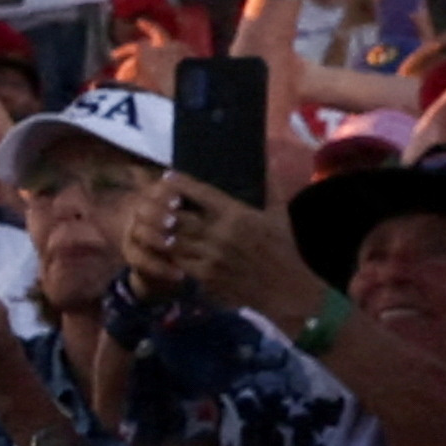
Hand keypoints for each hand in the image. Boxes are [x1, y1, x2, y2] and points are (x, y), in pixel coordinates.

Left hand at [134, 174, 318, 323]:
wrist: (290, 289)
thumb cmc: (285, 247)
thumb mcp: (279, 212)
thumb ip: (269, 184)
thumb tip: (266, 156)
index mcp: (236, 214)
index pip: (199, 192)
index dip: (179, 182)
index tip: (168, 176)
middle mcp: (220, 234)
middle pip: (178, 216)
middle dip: (163, 208)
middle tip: (155, 201)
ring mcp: (212, 257)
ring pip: (174, 240)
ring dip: (163, 231)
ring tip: (155, 223)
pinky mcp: (208, 277)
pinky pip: (180, 262)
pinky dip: (172, 254)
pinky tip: (168, 247)